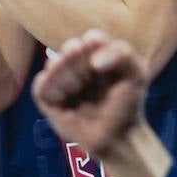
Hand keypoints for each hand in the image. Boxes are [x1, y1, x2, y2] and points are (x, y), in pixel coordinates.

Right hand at [33, 29, 148, 160]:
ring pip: (54, 63)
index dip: (95, 47)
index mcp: (98, 54)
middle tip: (90, 81)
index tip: (102, 66)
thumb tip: (93, 62)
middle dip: (82, 65)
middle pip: (71, 48)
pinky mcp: (47, 97)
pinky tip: (63, 99)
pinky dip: (51, 88)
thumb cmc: (127, 106)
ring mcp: (61, 78)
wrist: (117, 138)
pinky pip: (40, 83)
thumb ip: (122, 54)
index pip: (92, 38)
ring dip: (68, 77)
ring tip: (78, 92)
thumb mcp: (135, 75)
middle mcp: (77, 63)